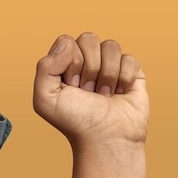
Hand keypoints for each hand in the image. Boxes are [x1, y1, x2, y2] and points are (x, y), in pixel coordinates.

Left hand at [33, 33, 147, 177]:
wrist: (106, 139)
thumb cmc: (75, 122)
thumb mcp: (46, 98)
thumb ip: (45, 67)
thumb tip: (68, 42)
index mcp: (65, 63)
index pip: (68, 41)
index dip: (71, 62)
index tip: (72, 86)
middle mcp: (87, 61)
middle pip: (89, 38)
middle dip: (89, 67)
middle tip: (88, 91)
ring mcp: (110, 65)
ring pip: (111, 45)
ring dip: (107, 74)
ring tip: (104, 95)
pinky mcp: (132, 72)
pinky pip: (129, 58)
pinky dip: (124, 78)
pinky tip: (120, 93)